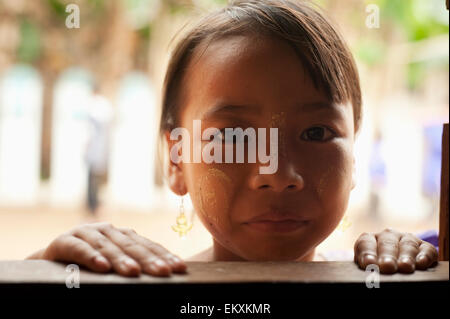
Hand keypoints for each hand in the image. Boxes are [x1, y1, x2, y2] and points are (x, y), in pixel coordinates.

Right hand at [41, 222, 186, 276]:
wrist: (50, 264)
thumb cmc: (90, 268)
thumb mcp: (114, 266)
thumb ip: (135, 268)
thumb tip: (165, 279)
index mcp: (124, 235)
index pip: (148, 245)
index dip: (164, 256)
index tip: (180, 268)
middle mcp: (108, 230)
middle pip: (132, 245)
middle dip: (149, 259)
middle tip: (164, 272)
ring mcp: (86, 233)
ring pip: (108, 246)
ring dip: (122, 259)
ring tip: (134, 273)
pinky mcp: (64, 241)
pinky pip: (79, 249)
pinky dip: (91, 257)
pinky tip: (102, 267)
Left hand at [354, 228, 437, 273]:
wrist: (395, 275)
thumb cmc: (377, 273)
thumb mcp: (369, 270)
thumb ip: (367, 270)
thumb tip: (368, 277)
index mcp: (369, 240)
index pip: (365, 243)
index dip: (367, 253)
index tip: (369, 264)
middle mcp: (388, 236)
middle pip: (387, 243)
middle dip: (387, 255)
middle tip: (387, 266)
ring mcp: (407, 239)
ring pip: (407, 245)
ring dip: (406, 256)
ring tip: (405, 267)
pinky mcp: (425, 248)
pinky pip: (427, 249)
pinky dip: (425, 256)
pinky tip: (422, 264)